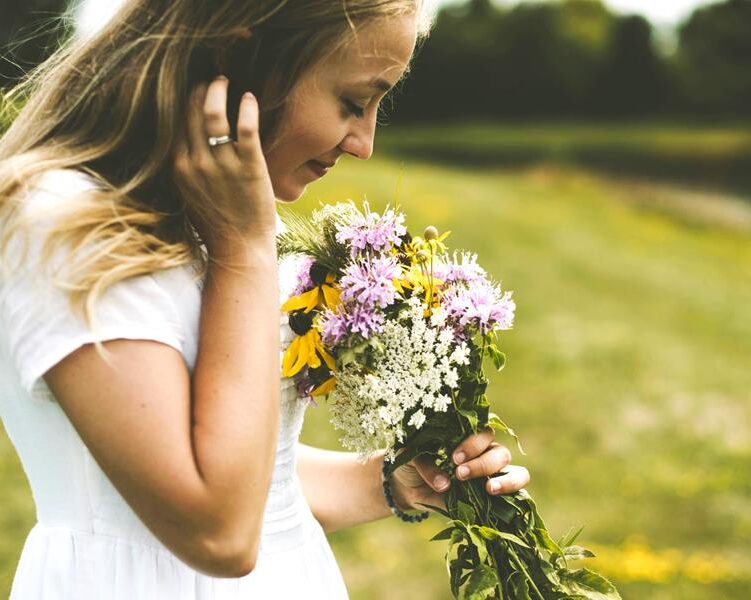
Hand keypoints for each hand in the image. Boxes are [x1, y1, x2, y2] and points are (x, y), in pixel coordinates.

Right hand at [172, 75, 276, 256]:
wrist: (239, 250)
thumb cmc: (218, 225)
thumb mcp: (190, 195)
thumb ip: (187, 169)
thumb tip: (185, 147)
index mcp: (179, 168)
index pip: (174, 123)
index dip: (182, 101)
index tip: (190, 89)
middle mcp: (196, 163)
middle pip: (190, 112)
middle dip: (198, 89)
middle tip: (209, 80)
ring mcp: (222, 164)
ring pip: (213, 113)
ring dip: (218, 90)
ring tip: (224, 81)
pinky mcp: (249, 167)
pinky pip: (245, 127)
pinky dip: (247, 107)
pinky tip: (250, 98)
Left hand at [390, 428, 530, 511]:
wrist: (407, 486)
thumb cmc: (411, 463)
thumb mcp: (410, 457)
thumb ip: (426, 465)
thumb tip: (444, 484)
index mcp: (467, 436)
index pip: (483, 432)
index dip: (473, 444)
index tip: (454, 457)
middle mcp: (485, 453)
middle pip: (499, 452)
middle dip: (482, 464)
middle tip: (460, 474)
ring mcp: (493, 475)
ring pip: (517, 471)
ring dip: (505, 479)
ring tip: (488, 488)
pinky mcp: (494, 496)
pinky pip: (515, 494)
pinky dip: (511, 493)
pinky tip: (495, 497)